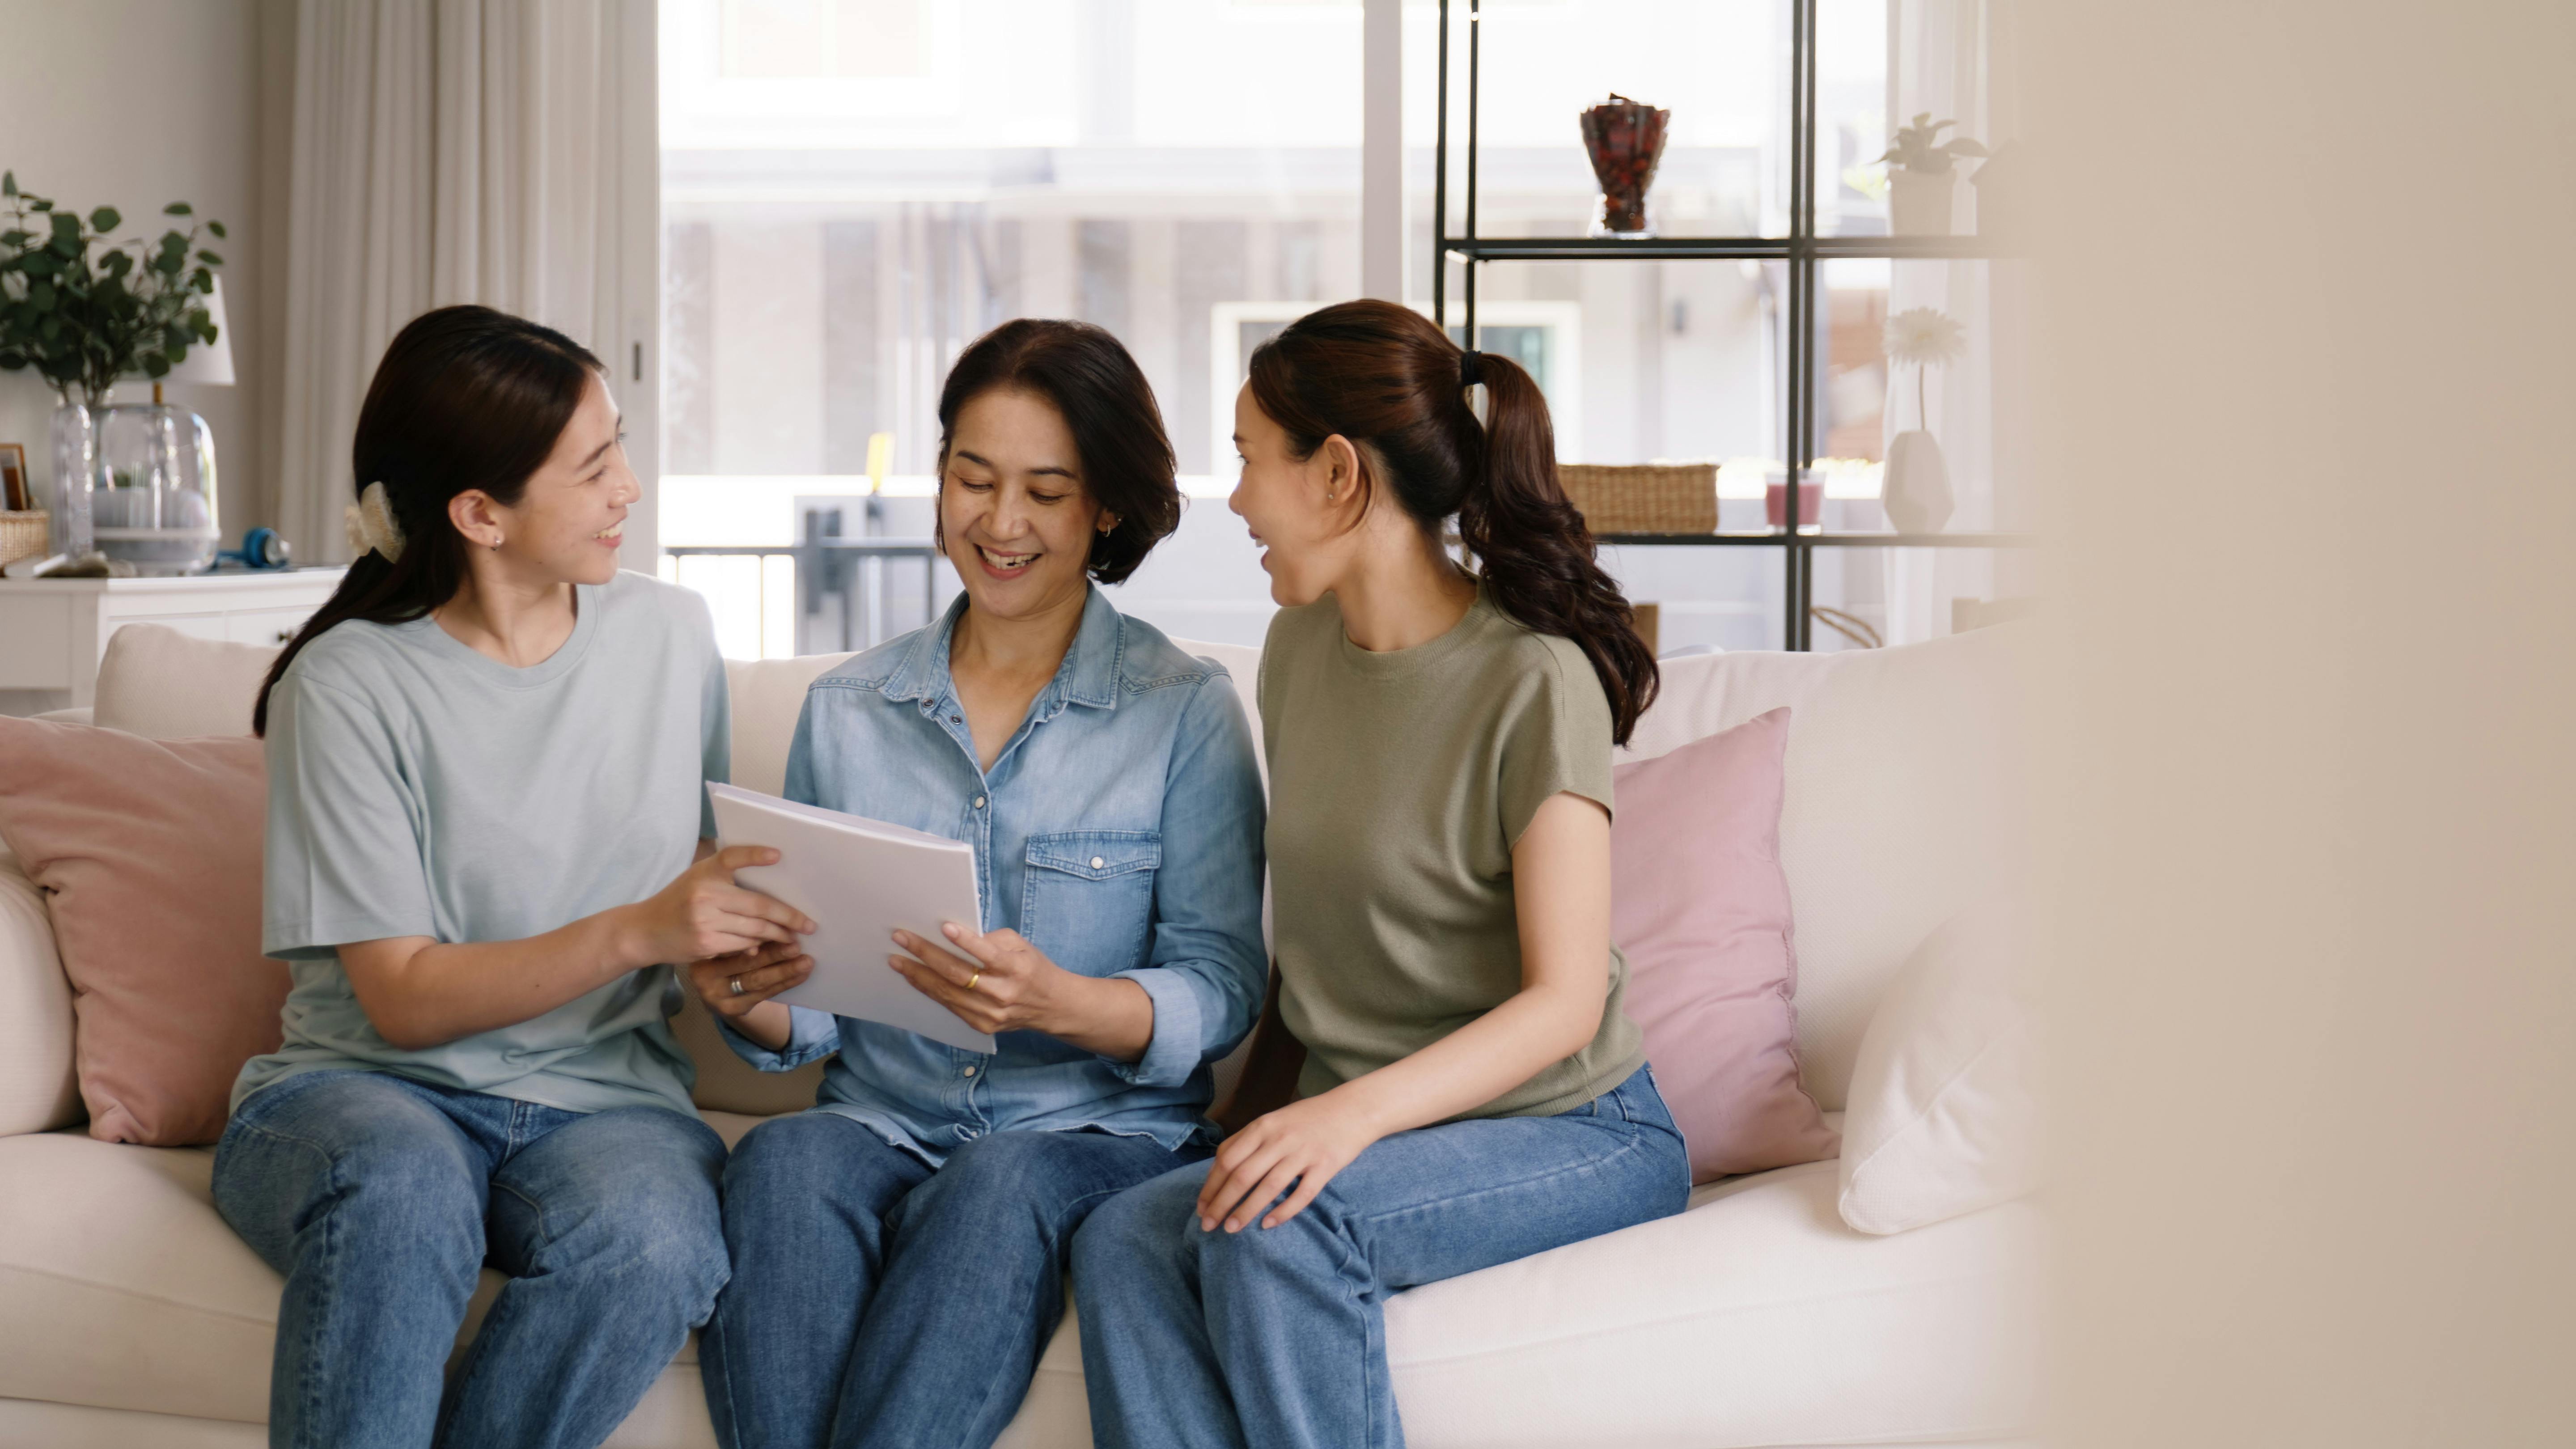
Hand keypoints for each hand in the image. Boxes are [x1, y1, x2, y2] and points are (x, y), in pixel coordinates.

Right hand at [626, 845, 815, 966]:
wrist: (645, 930)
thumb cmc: (678, 899)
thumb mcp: (698, 877)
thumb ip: (728, 880)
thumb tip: (768, 894)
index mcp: (705, 872)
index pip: (733, 858)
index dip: (755, 855)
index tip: (778, 855)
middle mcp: (705, 895)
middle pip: (758, 905)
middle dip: (788, 917)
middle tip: (809, 924)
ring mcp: (705, 921)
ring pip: (755, 929)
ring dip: (778, 934)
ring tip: (794, 937)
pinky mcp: (706, 943)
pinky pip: (743, 945)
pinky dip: (758, 946)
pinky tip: (768, 946)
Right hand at [686, 939, 812, 1020]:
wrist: (715, 989)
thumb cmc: (723, 955)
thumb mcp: (724, 942)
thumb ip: (742, 936)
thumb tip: (778, 922)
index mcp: (702, 952)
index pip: (732, 943)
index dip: (759, 935)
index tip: (782, 927)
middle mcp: (704, 976)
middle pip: (746, 964)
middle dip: (774, 954)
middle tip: (797, 945)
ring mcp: (717, 996)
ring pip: (757, 981)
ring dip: (785, 971)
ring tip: (806, 961)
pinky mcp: (732, 1009)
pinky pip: (763, 995)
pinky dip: (785, 984)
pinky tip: (802, 975)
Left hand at [888, 923, 1073, 1037]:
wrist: (1051, 1006)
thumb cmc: (1032, 968)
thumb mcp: (1021, 946)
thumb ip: (992, 940)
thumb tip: (956, 937)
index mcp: (1016, 969)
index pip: (988, 954)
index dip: (966, 941)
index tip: (944, 927)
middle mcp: (1003, 993)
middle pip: (958, 975)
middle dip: (926, 955)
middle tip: (901, 939)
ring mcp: (990, 1013)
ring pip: (947, 993)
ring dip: (919, 975)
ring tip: (898, 960)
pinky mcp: (982, 1025)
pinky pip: (950, 1006)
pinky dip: (930, 990)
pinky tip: (915, 977)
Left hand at [1195, 1092, 1383, 1233]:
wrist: (1352, 1108)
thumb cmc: (1307, 1118)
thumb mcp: (1272, 1120)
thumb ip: (1247, 1141)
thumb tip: (1218, 1169)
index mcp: (1262, 1126)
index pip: (1226, 1159)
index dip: (1210, 1185)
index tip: (1201, 1207)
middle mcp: (1279, 1139)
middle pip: (1242, 1176)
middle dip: (1221, 1203)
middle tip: (1208, 1225)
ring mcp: (1303, 1153)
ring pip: (1268, 1187)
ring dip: (1246, 1211)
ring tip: (1231, 1229)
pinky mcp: (1325, 1166)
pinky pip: (1302, 1194)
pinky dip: (1283, 1211)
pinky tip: (1268, 1224)